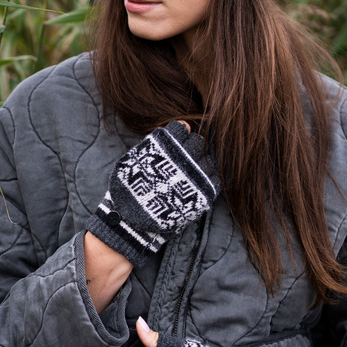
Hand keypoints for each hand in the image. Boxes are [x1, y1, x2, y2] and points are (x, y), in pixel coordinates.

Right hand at [86, 120, 219, 268]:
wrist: (133, 221)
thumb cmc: (130, 187)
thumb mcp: (135, 157)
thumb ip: (159, 139)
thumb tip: (185, 124)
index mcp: (165, 146)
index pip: (182, 129)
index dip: (178, 136)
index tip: (173, 145)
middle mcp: (183, 158)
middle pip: (198, 143)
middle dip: (190, 150)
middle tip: (181, 162)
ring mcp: (196, 176)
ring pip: (209, 160)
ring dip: (200, 165)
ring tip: (189, 175)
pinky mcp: (205, 193)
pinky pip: (216, 178)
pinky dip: (209, 179)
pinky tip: (198, 184)